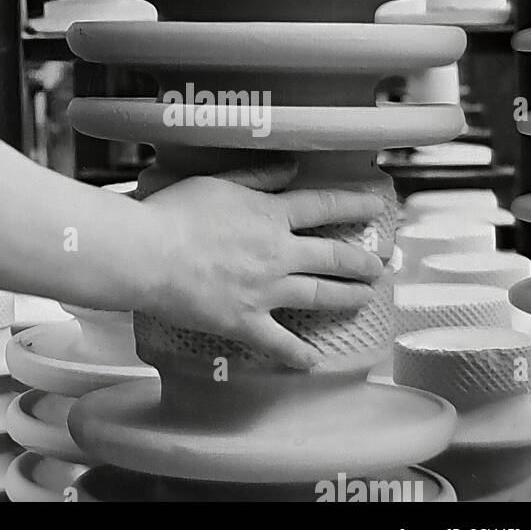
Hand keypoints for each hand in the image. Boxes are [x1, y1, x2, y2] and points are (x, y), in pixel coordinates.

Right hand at [136, 157, 385, 369]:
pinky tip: (314, 361)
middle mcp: (278, 254)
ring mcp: (266, 291)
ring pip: (319, 296)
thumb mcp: (218, 182)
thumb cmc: (176, 212)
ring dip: (347, 297)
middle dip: (361, 261)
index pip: (322, 207)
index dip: (353, 207)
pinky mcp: (246, 322)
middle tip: (380, 264)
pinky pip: (280, 343)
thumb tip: (292, 169)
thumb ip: (258, 176)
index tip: (376, 209)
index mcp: (271, 215)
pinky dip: (299, 354)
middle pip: (333, 257)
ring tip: (365, 298)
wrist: (150, 253)